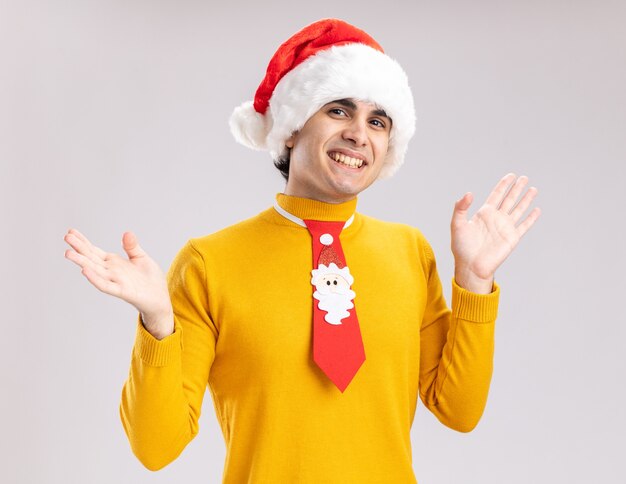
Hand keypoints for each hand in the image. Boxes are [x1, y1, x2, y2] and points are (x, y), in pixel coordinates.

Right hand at [63, 229, 173, 338]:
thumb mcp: (141, 258)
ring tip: (68, 253)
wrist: (160, 298)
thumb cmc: (150, 279)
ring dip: (82, 262)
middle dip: (79, 248)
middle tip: (66, 237)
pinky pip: (106, 286)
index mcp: (114, 263)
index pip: (94, 251)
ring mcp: (115, 281)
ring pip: (95, 271)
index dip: (83, 242)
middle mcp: (111, 271)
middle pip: (91, 258)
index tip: (71, 232)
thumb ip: (132, 247)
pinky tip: (85, 271)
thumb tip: (126, 232)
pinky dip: (95, 279)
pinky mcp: (122, 291)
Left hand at [451, 173, 540, 293]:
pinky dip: (531, 218)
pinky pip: (524, 225)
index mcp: (484, 214)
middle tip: (524, 178)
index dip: (503, 185)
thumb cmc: (461, 247)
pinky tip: (536, 210)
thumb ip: (460, 208)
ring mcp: (505, 227)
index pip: (496, 195)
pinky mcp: (512, 238)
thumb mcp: (457, 224)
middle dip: (517, 188)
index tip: (510, 176)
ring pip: (519, 209)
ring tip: (533, 189)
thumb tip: (469, 193)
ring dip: (526, 199)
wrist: (471, 266)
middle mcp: (496, 218)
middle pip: (509, 199)